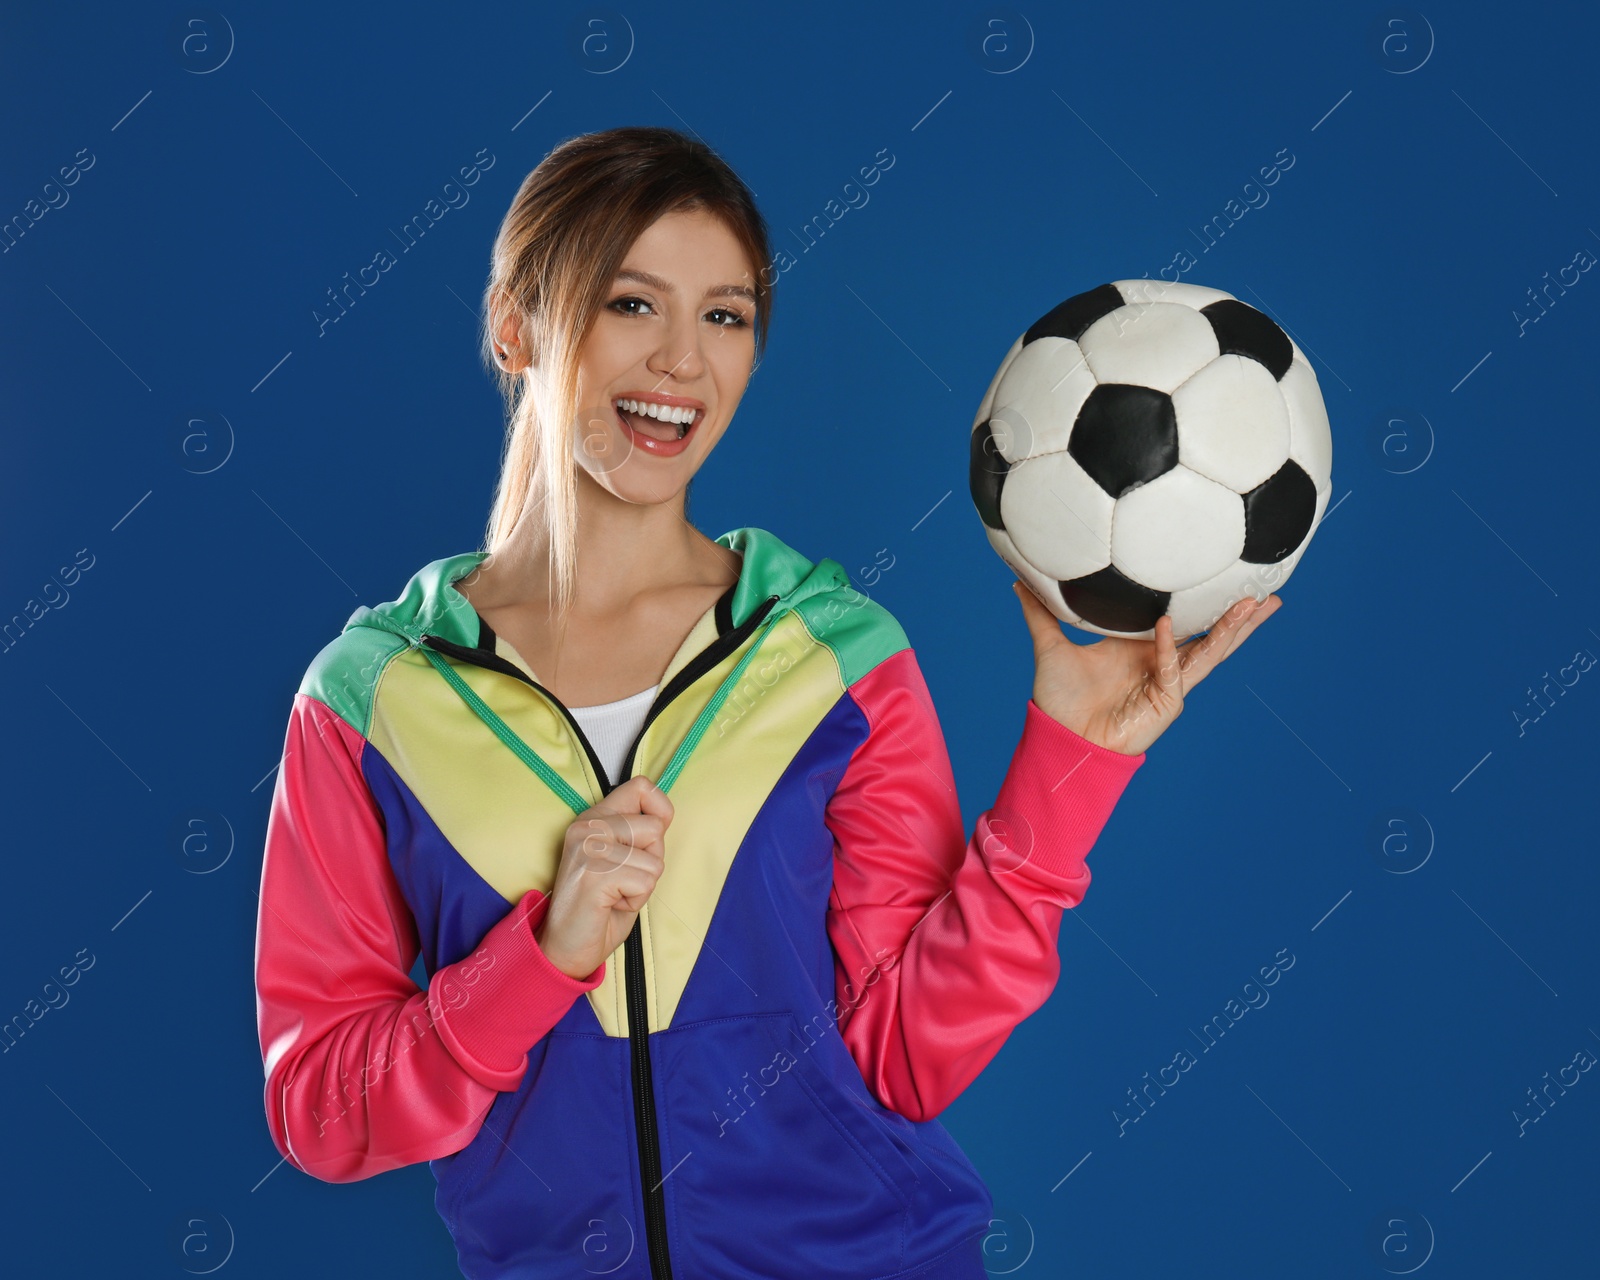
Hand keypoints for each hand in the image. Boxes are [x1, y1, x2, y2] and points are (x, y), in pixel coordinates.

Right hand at [534, 775, 673, 980]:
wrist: (563, 948)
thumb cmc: (598, 908)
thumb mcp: (620, 860)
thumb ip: (636, 836)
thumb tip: (663, 818)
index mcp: (594, 818)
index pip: (642, 786)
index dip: (660, 810)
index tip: (648, 840)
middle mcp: (588, 826)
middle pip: (655, 828)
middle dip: (650, 861)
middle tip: (622, 881)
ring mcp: (589, 847)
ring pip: (654, 860)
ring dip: (642, 886)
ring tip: (614, 894)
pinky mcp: (595, 873)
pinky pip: (645, 883)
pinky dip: (635, 901)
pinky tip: (610, 905)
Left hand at [1011, 580, 1281, 754]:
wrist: (1059, 738)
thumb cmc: (1058, 699)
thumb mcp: (1049, 645)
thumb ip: (1040, 614)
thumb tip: (1019, 582)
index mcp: (1143, 648)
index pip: (1184, 622)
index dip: (1207, 605)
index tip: (1229, 579)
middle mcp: (1161, 664)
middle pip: (1210, 637)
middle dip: (1240, 618)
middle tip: (1268, 593)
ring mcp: (1168, 684)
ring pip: (1208, 653)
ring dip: (1230, 631)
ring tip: (1254, 606)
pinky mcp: (1164, 703)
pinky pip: (1170, 670)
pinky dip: (1167, 649)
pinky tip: (1166, 626)